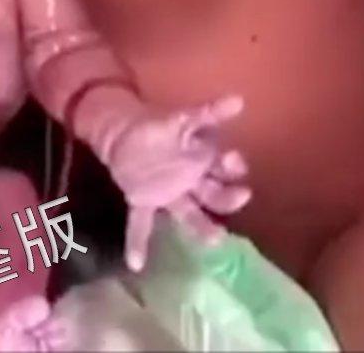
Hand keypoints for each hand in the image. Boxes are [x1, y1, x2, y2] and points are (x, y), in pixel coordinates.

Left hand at [97, 93, 250, 270]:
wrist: (123, 132)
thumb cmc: (159, 126)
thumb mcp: (183, 117)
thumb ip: (209, 113)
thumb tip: (239, 100)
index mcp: (203, 161)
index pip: (225, 168)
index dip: (231, 167)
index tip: (234, 162)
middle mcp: (192, 183)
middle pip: (215, 196)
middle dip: (228, 197)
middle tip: (240, 195)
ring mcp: (169, 195)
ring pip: (190, 214)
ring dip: (202, 227)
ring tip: (215, 239)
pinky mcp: (144, 202)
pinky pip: (142, 224)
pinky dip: (138, 243)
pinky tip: (136, 264)